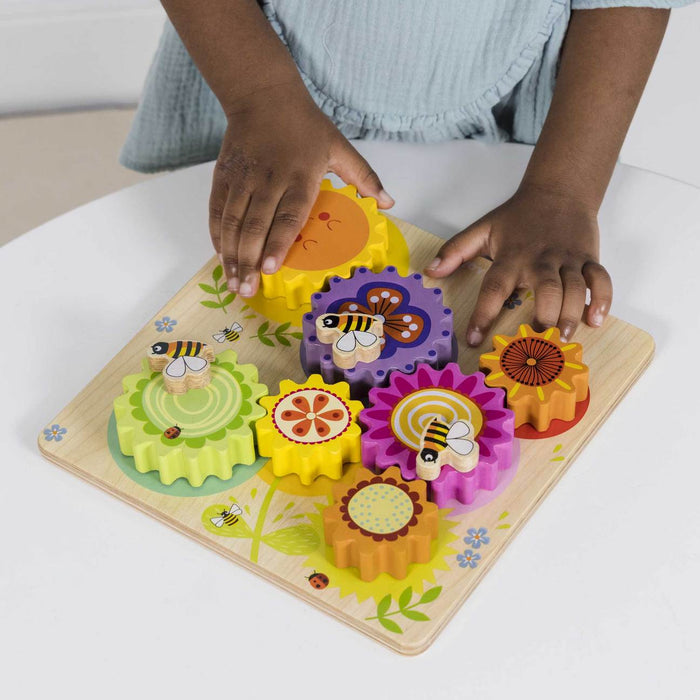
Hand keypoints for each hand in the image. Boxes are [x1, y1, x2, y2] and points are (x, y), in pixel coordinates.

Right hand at [210, 81, 393, 296]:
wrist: (262, 93)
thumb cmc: (305, 124)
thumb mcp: (340, 146)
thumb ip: (364, 177)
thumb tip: (389, 204)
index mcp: (300, 176)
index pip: (288, 215)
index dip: (278, 244)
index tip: (271, 269)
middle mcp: (269, 179)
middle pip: (256, 226)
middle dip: (249, 261)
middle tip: (247, 289)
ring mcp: (243, 178)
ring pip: (232, 222)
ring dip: (231, 255)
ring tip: (232, 282)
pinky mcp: (223, 176)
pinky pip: (217, 210)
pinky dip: (217, 236)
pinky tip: (221, 257)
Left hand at [424, 185, 612, 344]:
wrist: (558, 191)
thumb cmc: (518, 216)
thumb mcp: (482, 230)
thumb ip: (455, 251)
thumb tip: (430, 270)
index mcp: (511, 257)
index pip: (494, 288)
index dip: (483, 314)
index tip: (473, 339)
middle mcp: (540, 260)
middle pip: (546, 289)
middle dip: (543, 317)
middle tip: (538, 344)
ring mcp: (568, 259)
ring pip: (575, 288)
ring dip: (571, 313)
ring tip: (564, 338)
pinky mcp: (589, 258)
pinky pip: (600, 279)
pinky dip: (602, 299)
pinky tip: (596, 320)